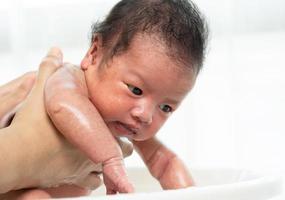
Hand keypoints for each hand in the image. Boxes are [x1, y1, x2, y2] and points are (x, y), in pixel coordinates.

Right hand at [0, 48, 133, 197]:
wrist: (15, 156)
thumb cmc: (30, 126)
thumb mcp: (41, 92)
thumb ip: (50, 70)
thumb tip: (55, 51)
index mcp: (94, 134)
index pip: (123, 139)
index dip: (120, 135)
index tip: (114, 130)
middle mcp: (92, 155)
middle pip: (119, 155)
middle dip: (114, 149)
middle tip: (104, 142)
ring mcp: (81, 171)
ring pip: (103, 173)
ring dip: (100, 165)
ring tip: (91, 156)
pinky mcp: (68, 183)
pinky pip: (88, 186)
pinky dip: (87, 180)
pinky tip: (78, 170)